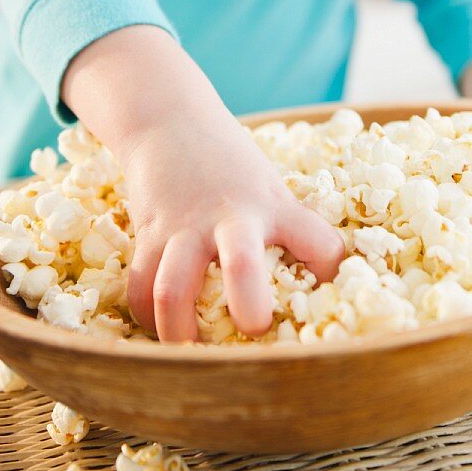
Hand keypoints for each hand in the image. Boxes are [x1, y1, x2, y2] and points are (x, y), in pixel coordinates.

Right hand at [123, 112, 345, 342]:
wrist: (169, 121)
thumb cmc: (229, 163)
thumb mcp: (268, 187)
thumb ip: (284, 229)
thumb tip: (305, 286)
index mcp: (275, 208)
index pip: (321, 243)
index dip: (330, 273)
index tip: (324, 291)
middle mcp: (233, 219)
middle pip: (242, 265)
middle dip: (248, 309)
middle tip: (252, 330)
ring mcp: (186, 228)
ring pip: (172, 289)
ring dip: (179, 331)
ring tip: (190, 349)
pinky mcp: (150, 234)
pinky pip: (141, 286)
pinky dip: (147, 314)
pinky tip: (160, 323)